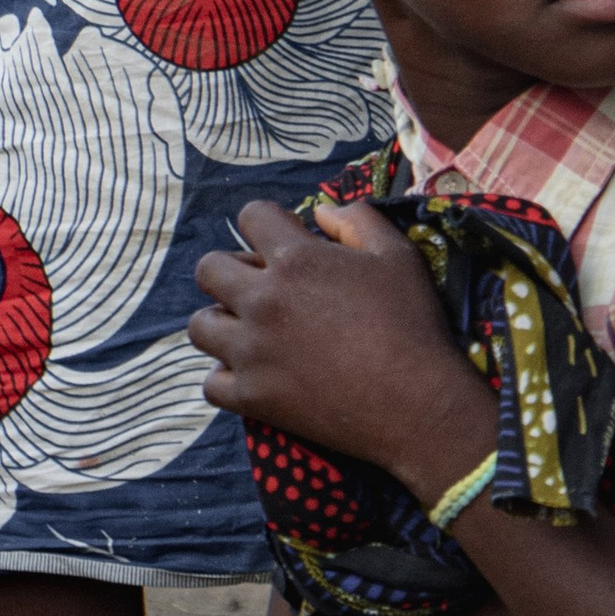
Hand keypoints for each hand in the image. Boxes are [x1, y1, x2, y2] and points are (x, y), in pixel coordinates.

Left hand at [190, 197, 485, 492]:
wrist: (414, 403)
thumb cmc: (411, 323)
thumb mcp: (398, 255)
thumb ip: (358, 220)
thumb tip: (321, 212)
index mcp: (296, 259)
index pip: (250, 216)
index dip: (268, 222)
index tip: (287, 240)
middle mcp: (262, 300)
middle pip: (209, 269)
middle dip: (233, 268)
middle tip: (265, 286)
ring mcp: (251, 352)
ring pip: (200, 326)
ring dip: (222, 321)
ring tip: (252, 330)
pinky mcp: (252, 397)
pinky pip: (211, 383)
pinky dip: (228, 376)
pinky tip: (255, 372)